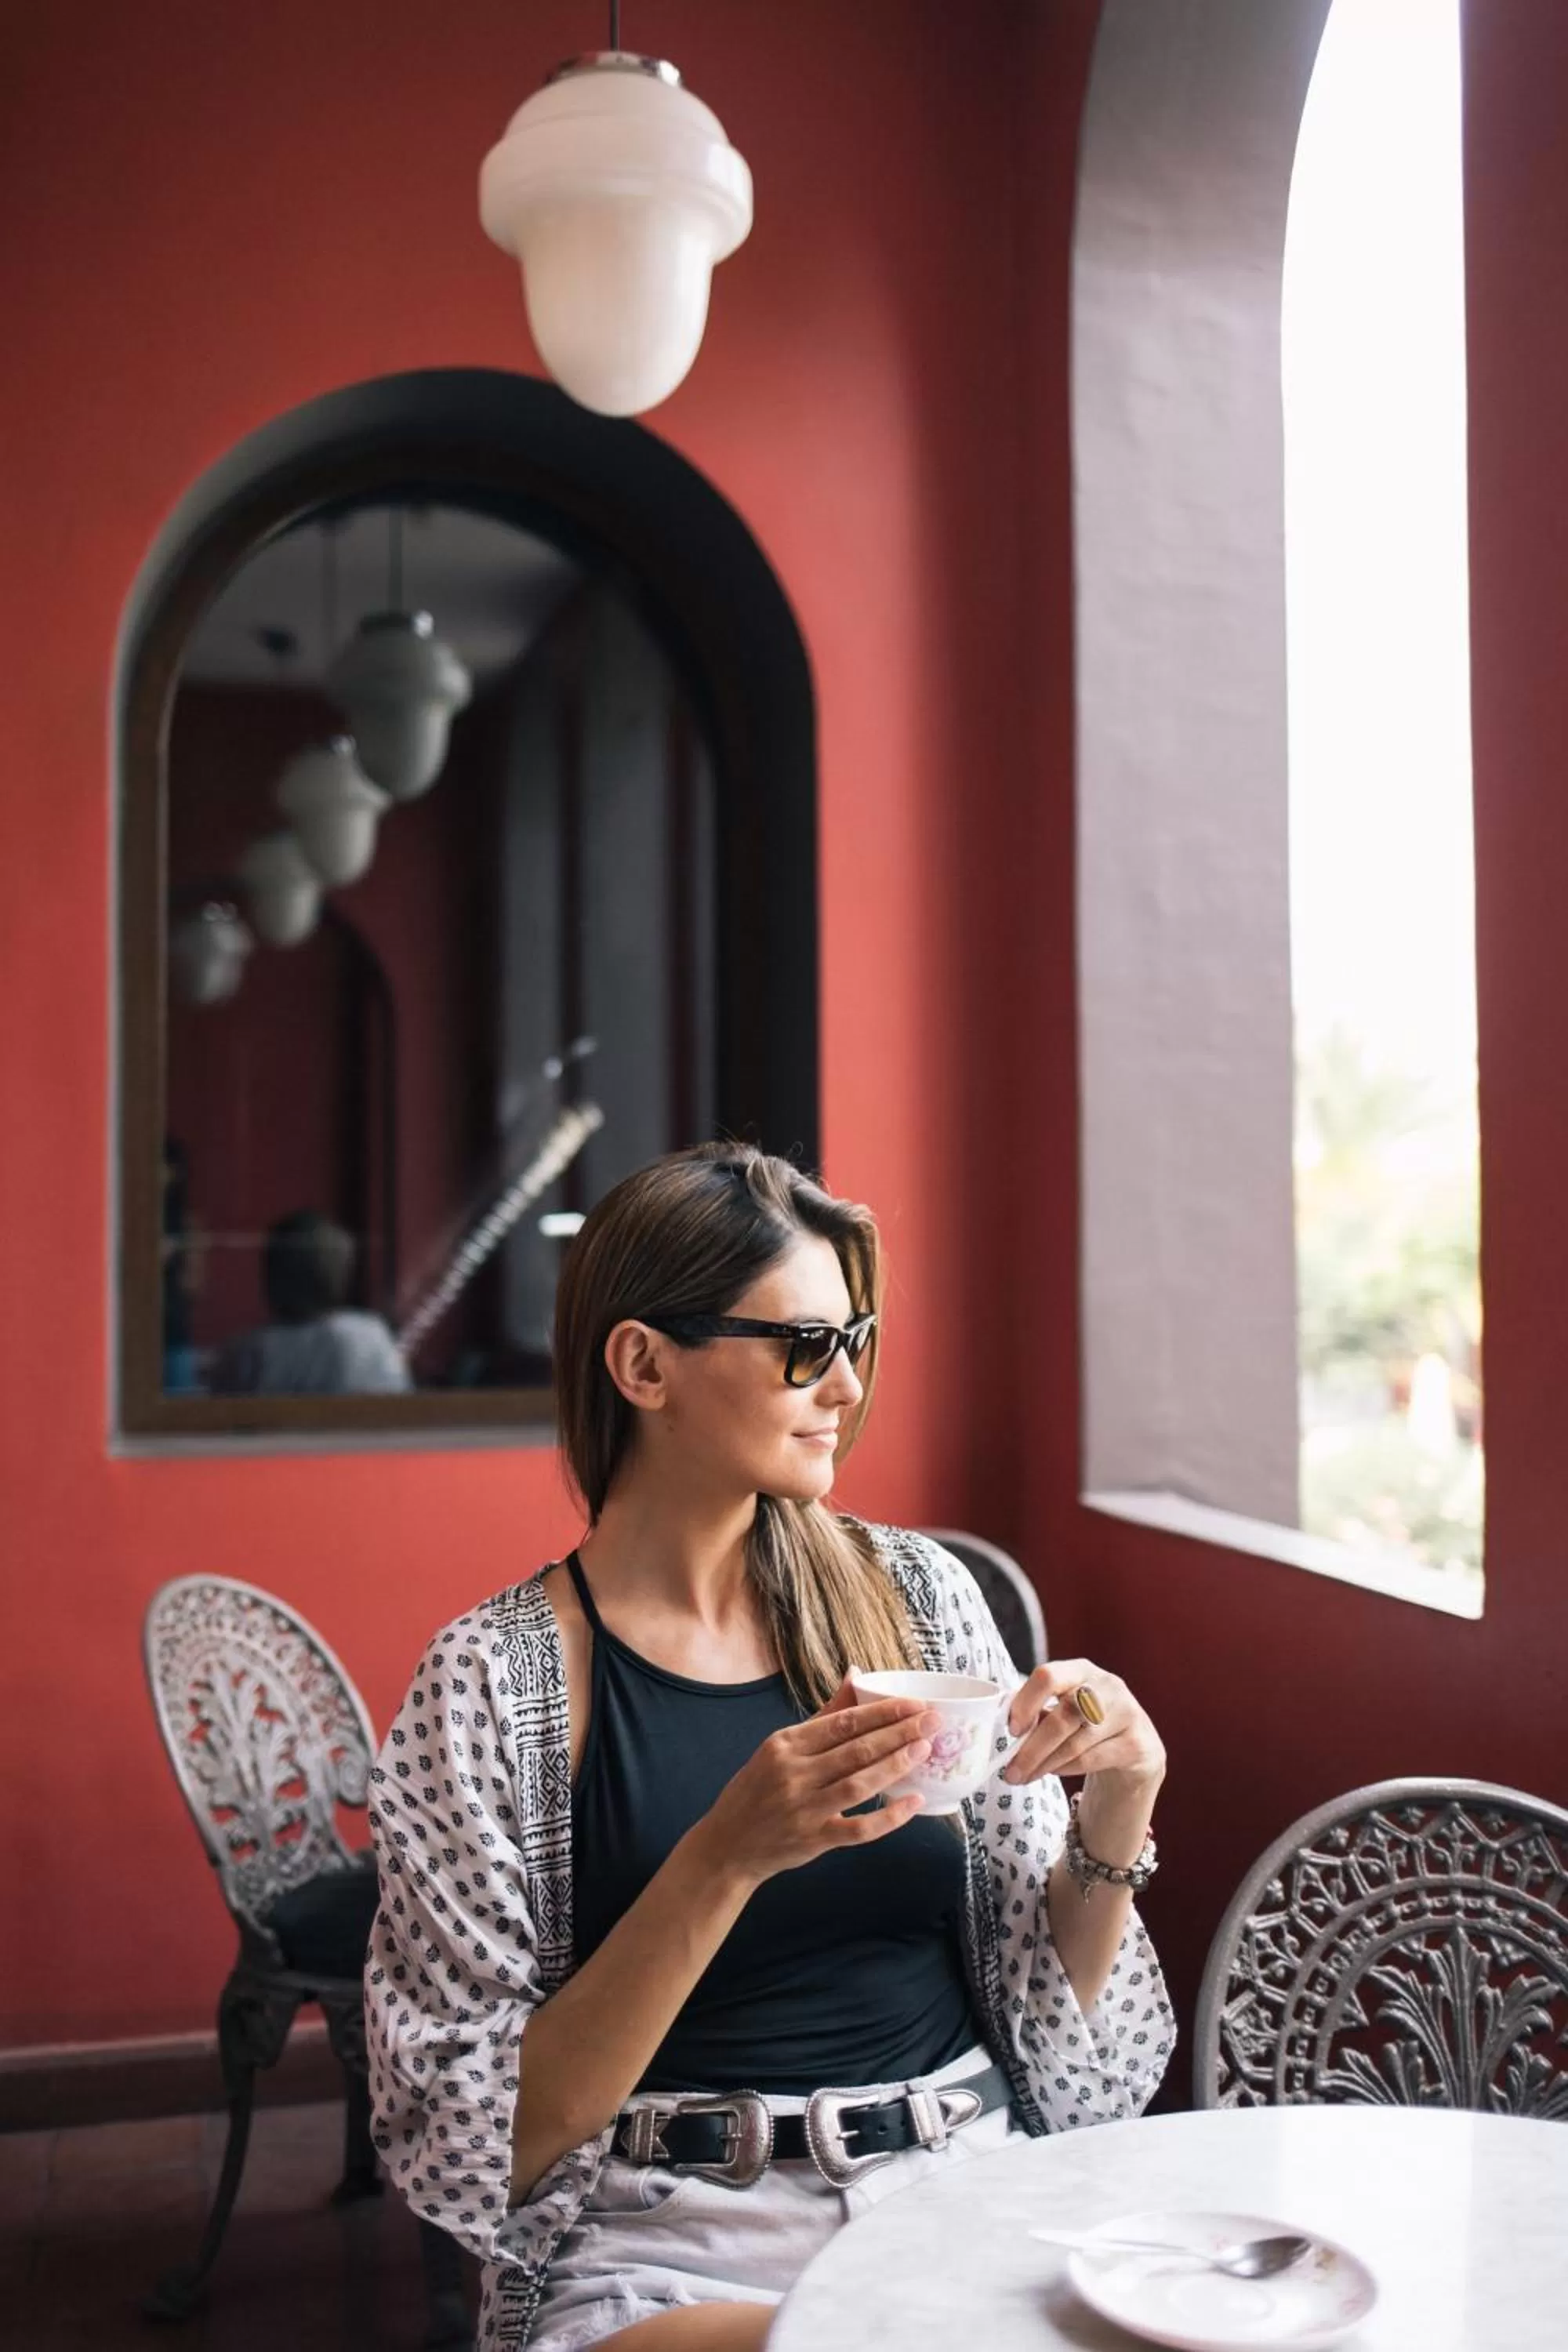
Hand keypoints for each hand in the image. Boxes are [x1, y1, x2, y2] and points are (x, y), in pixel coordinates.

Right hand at [692, 1683, 934, 1888]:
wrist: (727, 1845)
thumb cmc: (757, 1789)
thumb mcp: (780, 1746)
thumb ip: (824, 1714)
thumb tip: (856, 1673)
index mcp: (786, 1744)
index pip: (843, 1722)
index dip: (883, 1712)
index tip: (915, 1703)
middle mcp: (794, 1773)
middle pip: (856, 1749)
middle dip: (899, 1732)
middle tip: (933, 1721)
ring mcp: (804, 1809)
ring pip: (859, 1783)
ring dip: (896, 1765)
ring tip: (925, 1750)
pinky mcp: (814, 1840)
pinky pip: (859, 1829)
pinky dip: (889, 1817)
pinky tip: (913, 1802)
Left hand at [1002, 1658, 1165, 1793]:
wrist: (1135, 1749)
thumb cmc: (1088, 1726)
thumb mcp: (1064, 1710)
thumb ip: (1039, 1714)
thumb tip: (1011, 1731)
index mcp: (1081, 1669)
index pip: (1048, 1675)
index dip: (1026, 1703)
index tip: (1012, 1730)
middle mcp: (1108, 1686)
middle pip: (1064, 1714)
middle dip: (1032, 1747)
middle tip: (1010, 1770)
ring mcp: (1127, 1713)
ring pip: (1077, 1742)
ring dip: (1045, 1764)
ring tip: (1025, 1777)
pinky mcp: (1136, 1744)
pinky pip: (1092, 1759)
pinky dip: (1066, 1769)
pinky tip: (1053, 1772)